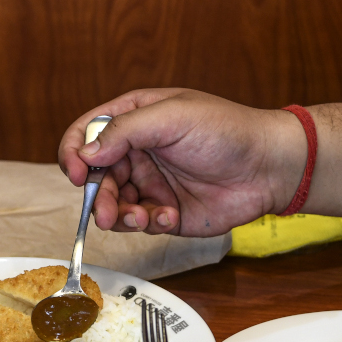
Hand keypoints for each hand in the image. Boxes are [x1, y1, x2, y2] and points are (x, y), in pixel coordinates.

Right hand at [58, 89, 305, 235]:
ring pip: (112, 205)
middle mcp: (136, 152)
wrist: (268, 168)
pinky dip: (148, 223)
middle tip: (106, 213)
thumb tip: (86, 154)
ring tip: (142, 217)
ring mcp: (149, 183)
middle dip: (97, 196)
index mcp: (134, 119)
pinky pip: (138, 223)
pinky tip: (170, 216)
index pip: (87, 134)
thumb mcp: (172, 117)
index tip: (75, 173)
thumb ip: (125, 132)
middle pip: (94, 177)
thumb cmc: (227, 131)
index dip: (73, 153)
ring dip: (120, 215)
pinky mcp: (162, 211)